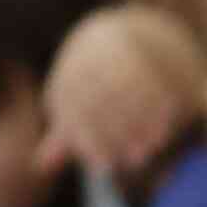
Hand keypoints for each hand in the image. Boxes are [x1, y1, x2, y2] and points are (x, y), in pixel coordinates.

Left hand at [40, 4, 206, 182]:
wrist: (113, 37)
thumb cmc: (90, 85)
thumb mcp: (75, 109)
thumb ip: (65, 137)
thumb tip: (40, 166)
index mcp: (63, 81)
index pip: (72, 114)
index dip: (88, 143)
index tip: (106, 169)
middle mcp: (79, 62)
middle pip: (97, 103)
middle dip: (117, 135)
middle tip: (135, 161)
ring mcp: (106, 52)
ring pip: (123, 90)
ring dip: (140, 121)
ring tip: (154, 147)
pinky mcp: (135, 45)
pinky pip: (146, 74)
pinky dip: (157, 101)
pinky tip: (167, 124)